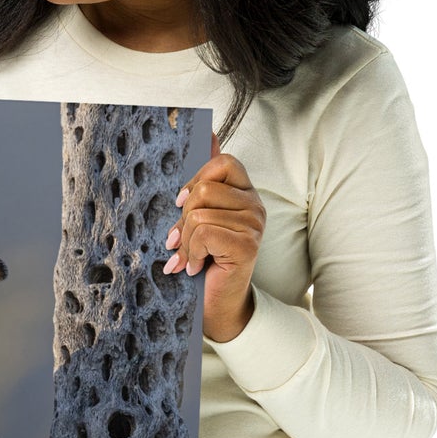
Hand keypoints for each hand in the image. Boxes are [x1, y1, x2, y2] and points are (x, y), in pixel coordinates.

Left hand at [162, 133, 264, 342]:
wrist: (214, 305)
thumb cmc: (204, 260)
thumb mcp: (198, 216)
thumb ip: (205, 179)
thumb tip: (209, 133)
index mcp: (244, 193)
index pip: (224, 162)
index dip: (197, 179)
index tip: (181, 204)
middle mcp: (255, 205)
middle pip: (205, 189)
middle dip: (183, 217)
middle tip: (180, 240)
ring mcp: (254, 225)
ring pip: (200, 213)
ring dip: (186, 241)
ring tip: (189, 257)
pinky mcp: (247, 244)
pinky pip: (204, 232)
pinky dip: (191, 252)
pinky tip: (195, 267)